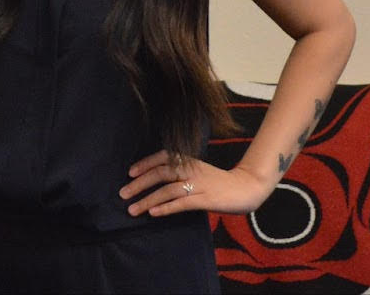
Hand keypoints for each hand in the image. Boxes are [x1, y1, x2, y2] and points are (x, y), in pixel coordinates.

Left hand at [120, 150, 272, 217]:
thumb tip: (157, 181)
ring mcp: (199, 184)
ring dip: (147, 199)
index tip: (130, 173)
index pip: (163, 157)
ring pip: (168, 189)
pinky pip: (182, 203)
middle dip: (140, 183)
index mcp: (189, 161)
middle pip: (161, 173)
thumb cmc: (219, 182)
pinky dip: (166, 207)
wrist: (246, 187)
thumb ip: (181, 173)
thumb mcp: (198, 171)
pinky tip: (154, 213)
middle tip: (123, 193)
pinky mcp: (205, 199)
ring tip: (132, 209)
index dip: (145, 164)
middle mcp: (191, 170)